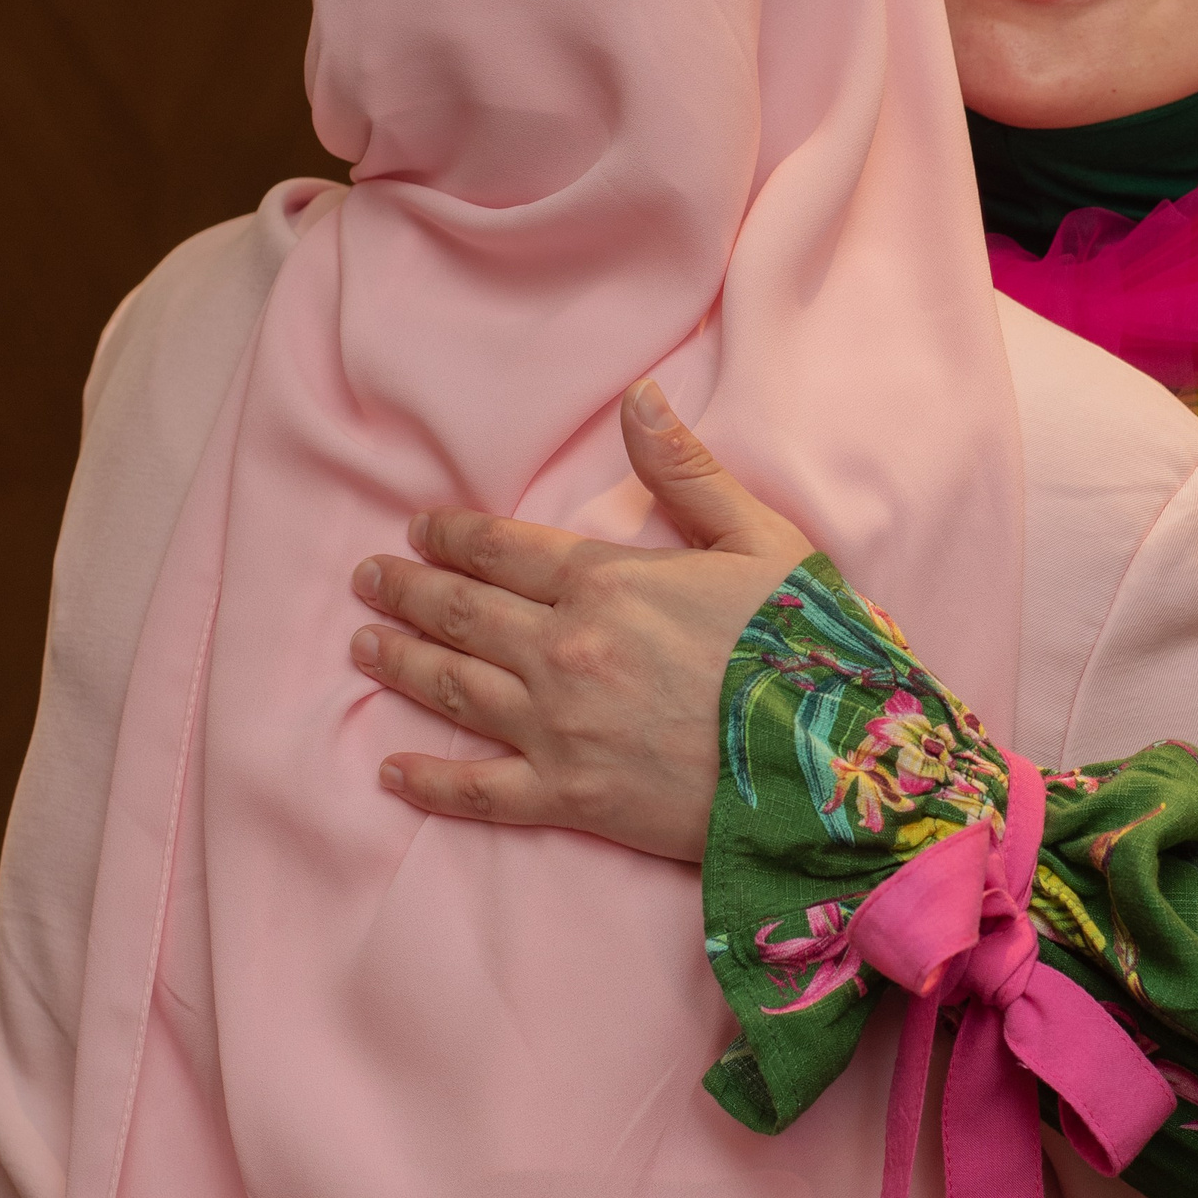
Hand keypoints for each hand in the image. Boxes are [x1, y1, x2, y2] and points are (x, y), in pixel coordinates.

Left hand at [349, 381, 811, 858]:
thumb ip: (687, 472)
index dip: (452, 536)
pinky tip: (391, 771)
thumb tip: (639, 398)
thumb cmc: (808, 649)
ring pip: (455, 688)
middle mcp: (565, 649)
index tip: (417, 529)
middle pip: (462, 613)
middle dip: (408, 592)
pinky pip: (480, 789)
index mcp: (607, 581)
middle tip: (369, 580)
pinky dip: (429, 781)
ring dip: (401, 663)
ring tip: (364, 647)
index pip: (502, 550)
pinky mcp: (570, 798)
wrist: (833, 765)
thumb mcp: (761, 540)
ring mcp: (560, 728)